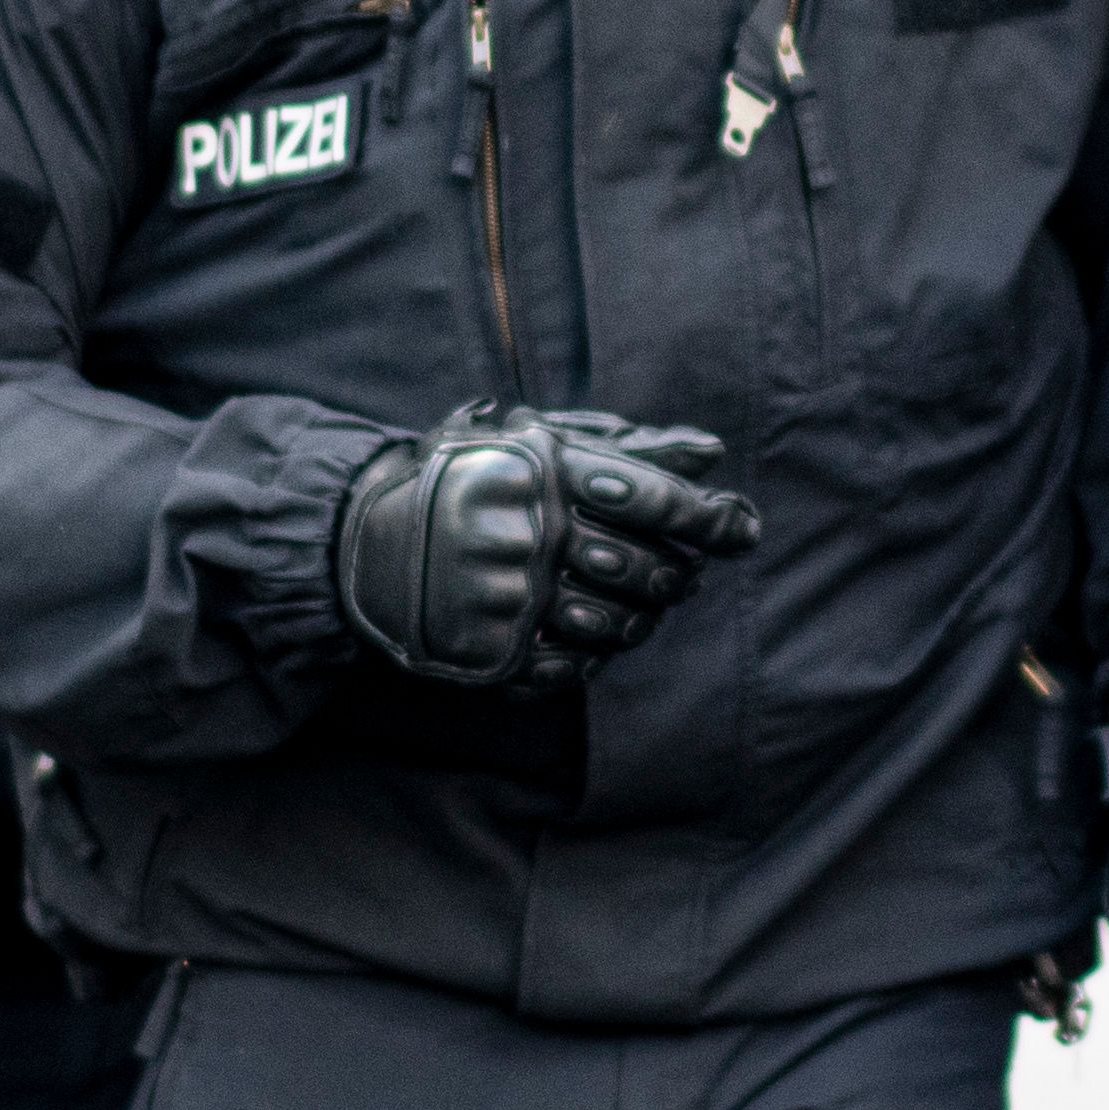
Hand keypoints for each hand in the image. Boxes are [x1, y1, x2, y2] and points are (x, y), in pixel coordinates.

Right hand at [330, 406, 757, 688]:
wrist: (364, 537)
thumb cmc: (470, 478)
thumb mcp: (539, 442)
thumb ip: (627, 448)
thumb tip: (711, 454)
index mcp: (545, 472)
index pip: (658, 499)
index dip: (714, 518)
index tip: (743, 529)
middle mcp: (530, 533)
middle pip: (651, 570)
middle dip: (679, 574)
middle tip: (681, 572)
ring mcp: (509, 596)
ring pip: (622, 626)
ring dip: (644, 619)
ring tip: (640, 604)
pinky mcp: (489, 648)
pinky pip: (573, 667)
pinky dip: (593, 655)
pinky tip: (588, 633)